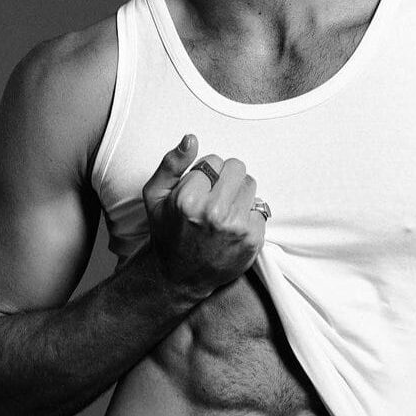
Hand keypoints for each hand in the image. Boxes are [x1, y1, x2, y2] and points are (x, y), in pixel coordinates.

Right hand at [142, 134, 266, 298]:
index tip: (198, 190)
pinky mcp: (253, 239)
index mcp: (188, 199)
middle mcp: (214, 212)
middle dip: (225, 178)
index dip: (205, 173)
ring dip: (238, 194)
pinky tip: (233, 226)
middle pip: (237, 167)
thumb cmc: (167, 233)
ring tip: (223, 211)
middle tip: (213, 196)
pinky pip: (261, 207)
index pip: (213, 160)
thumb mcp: (155, 196)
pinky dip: (249, 214)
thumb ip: (171, 163)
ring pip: (250, 184)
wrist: (179, 276)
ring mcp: (236, 227)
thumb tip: (191, 139)